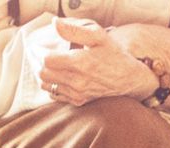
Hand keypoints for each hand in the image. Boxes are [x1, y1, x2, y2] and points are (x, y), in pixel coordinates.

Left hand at [41, 20, 161, 107]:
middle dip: (39, 62)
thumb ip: (75, 29)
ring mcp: (78, 93)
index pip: (46, 60)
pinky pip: (56, 95)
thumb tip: (55, 23)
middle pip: (43, 73)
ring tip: (48, 65)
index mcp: (80, 63)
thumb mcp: (99, 36)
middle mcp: (77, 81)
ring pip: (47, 85)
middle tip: (41, 54)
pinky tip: (57, 77)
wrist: (130, 79)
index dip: (40, 51)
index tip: (40, 46)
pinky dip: (52, 85)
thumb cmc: (114, 55)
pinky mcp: (80, 101)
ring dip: (44, 74)